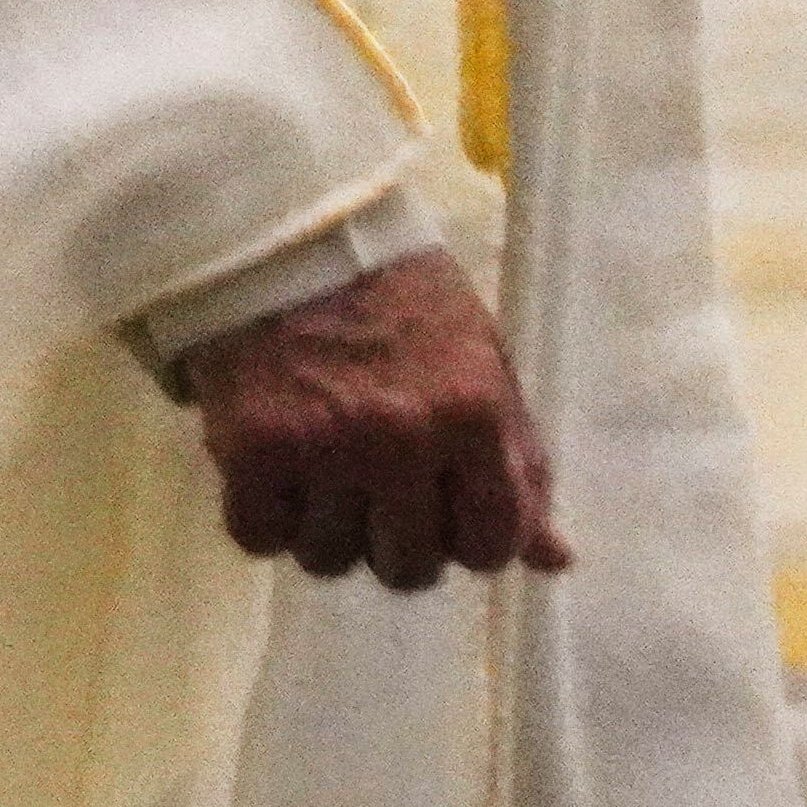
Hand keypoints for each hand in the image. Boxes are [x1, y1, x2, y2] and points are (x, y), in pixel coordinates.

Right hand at [180, 252, 562, 588]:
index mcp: (474, 414)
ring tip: (318, 467)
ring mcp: (324, 448)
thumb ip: (516, 463)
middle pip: (408, 570)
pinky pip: (260, 537)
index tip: (444, 510)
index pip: (491, 545)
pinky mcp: (252, 449)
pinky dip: (263, 515)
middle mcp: (403, 439)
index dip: (466, 539)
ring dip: (324, 528)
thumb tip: (555, 559)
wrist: (286, 237)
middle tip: (373, 486)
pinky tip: (273, 467)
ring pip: (328, 560)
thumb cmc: (397, 298)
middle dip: (393, 541)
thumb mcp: (480, 365)